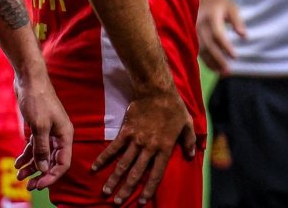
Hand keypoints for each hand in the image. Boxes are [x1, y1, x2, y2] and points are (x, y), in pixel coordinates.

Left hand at [13, 68, 73, 188]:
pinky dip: (26, 156)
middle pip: (52, 161)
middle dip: (41, 174)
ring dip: (32, 167)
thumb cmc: (38, 101)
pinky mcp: (38, 129)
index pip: (63, 162)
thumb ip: (42, 149)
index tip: (38, 185)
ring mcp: (48, 132)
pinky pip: (34, 147)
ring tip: (19, 176)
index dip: (52, 176)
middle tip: (28, 186)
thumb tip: (44, 169)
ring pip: (42, 156)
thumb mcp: (39, 126)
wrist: (29, 81)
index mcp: (65, 134)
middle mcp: (59, 135)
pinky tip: (17, 163)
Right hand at [91, 87, 195, 204]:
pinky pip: (113, 148)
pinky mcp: (126, 131)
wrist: (157, 91)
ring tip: (106, 192)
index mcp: (165, 148)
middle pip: (136, 173)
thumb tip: (192, 155)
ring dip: (114, 179)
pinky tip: (95, 168)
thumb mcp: (187, 123)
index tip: (142, 202)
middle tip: (118, 203)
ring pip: (123, 164)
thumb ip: (189, 140)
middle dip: (127, 189)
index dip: (149, 189)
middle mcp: (149, 147)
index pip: (156, 174)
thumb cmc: (174, 107)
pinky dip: (104, 158)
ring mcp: (136, 140)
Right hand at [197, 0, 246, 75]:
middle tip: (229, 70)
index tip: (235, 56)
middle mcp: (199, 25)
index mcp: (210, 16)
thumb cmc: (221, 3)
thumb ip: (238, 21)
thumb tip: (244, 36)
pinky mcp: (191, 37)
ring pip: (202, 51)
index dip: (226, 46)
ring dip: (212, 63)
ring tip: (223, 72)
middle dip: (218, 59)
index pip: (218, 34)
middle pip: (208, 45)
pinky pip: (198, 51)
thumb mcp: (232, 7)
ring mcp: (193, 31)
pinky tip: (215, 69)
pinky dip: (206, 61)